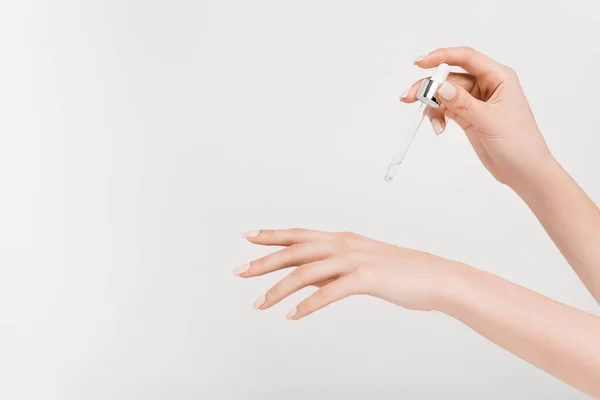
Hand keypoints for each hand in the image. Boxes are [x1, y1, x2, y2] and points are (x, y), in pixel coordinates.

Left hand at [234, 229, 458, 319]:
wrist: (435, 276)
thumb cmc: (399, 272)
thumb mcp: (361, 263)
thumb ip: (334, 266)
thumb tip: (308, 275)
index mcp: (342, 239)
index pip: (299, 234)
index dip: (272, 235)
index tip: (248, 237)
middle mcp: (344, 244)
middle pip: (296, 249)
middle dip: (264, 261)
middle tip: (240, 271)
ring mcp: (355, 259)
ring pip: (307, 271)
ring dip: (280, 288)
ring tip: (260, 303)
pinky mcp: (366, 278)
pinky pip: (329, 292)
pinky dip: (308, 304)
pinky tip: (293, 314)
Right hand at [401, 46, 551, 185]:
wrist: (524, 171)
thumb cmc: (519, 142)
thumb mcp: (490, 120)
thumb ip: (464, 103)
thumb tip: (440, 87)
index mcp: (499, 77)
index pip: (467, 58)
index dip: (442, 56)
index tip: (420, 63)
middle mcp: (486, 85)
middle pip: (450, 77)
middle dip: (429, 86)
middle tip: (409, 98)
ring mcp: (475, 101)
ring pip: (445, 94)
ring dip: (431, 104)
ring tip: (425, 118)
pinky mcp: (468, 116)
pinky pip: (446, 109)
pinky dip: (438, 116)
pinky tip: (438, 128)